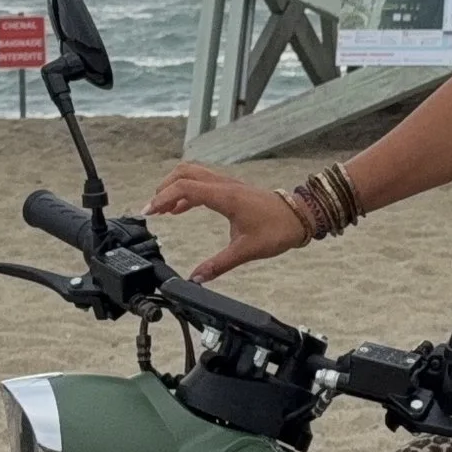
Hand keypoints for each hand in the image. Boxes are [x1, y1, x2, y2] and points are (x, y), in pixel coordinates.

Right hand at [147, 162, 309, 282]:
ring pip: (193, 174)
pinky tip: (180, 209)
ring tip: (162, 209)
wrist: (301, 217)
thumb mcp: (246, 250)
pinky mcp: (232, 189)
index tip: (150, 212)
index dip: (163, 198)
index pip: (185, 188)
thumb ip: (218, 265)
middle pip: (184, 173)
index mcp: (225, 196)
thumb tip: (197, 279)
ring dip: (175, 187)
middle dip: (164, 187)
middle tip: (153, 209)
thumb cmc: (278, 229)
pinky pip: (203, 183)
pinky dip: (187, 192)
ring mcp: (228, 185)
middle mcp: (224, 185)